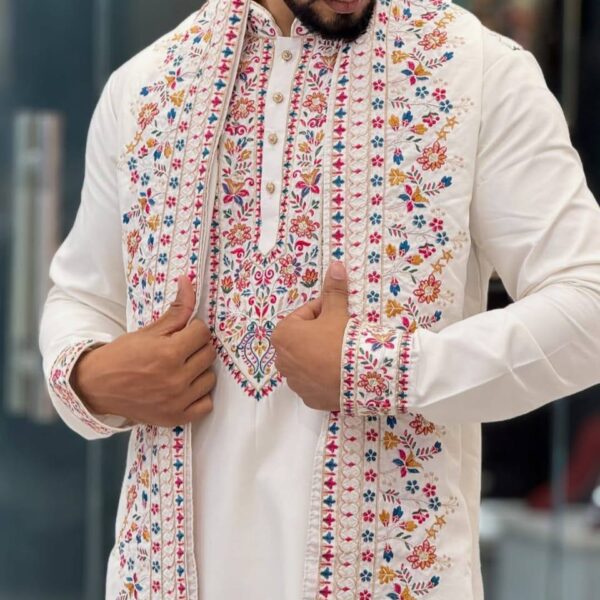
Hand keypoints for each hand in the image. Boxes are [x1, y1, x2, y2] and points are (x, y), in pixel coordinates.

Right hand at [70, 276, 216, 426]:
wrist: (98, 386)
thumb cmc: (124, 355)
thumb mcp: (150, 331)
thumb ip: (177, 309)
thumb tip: (189, 281)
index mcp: (169, 353)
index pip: (202, 333)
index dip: (193, 329)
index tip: (182, 333)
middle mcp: (176, 379)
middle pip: (209, 354)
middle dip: (197, 348)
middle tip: (180, 350)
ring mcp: (178, 401)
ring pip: (210, 378)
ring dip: (199, 371)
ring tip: (181, 369)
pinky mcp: (177, 417)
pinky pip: (206, 404)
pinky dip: (199, 397)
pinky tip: (185, 389)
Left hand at [272, 261, 349, 410]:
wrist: (360, 377)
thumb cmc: (341, 341)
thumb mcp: (337, 312)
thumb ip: (333, 290)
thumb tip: (335, 266)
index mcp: (283, 334)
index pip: (305, 315)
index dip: (324, 312)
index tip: (338, 315)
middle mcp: (281, 359)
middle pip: (304, 339)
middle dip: (320, 334)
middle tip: (341, 334)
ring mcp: (293, 381)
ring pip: (308, 361)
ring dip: (320, 355)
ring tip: (341, 354)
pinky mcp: (307, 397)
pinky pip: (314, 381)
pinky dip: (323, 376)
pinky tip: (339, 371)